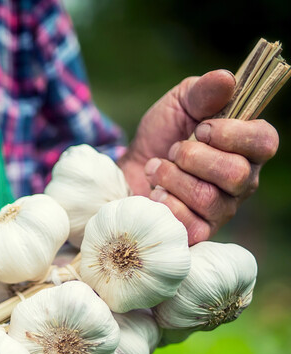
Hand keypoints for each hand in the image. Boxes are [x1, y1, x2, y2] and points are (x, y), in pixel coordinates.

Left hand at [118, 69, 278, 243]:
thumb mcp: (180, 104)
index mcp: (247, 146)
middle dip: (194, 158)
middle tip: (173, 150)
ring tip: (156, 168)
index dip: (232, 134)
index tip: (202, 128)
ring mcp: (222, 209)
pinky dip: (166, 204)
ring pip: (208, 198)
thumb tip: (227, 79)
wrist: (130, 170)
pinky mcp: (199, 231)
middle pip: (236, 174)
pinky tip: (155, 194)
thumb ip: (203, 92)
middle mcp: (242, 180)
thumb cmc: (162, 135)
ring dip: (172, 178)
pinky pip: (191, 224)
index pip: (265, 141)